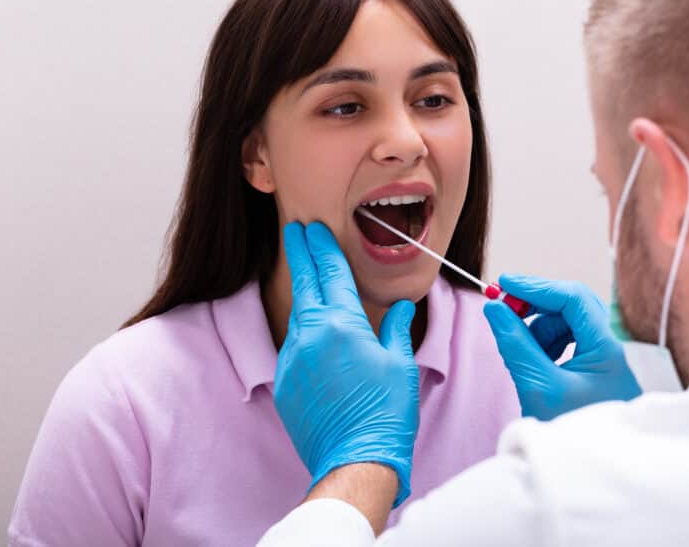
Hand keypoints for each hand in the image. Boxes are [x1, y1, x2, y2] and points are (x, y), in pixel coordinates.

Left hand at [273, 221, 420, 507]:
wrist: (355, 462)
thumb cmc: (386, 413)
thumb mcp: (400, 364)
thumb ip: (397, 328)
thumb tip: (403, 306)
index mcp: (342, 324)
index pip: (330, 272)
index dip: (322, 246)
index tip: (313, 227)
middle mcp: (311, 335)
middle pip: (305, 283)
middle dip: (302, 254)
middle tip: (296, 230)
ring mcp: (293, 359)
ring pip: (298, 315)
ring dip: (303, 292)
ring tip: (308, 276)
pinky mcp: (285, 381)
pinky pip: (294, 346)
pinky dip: (304, 332)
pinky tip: (314, 332)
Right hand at [483, 274, 640, 420]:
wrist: (592, 476)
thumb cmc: (571, 434)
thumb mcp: (537, 386)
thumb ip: (515, 343)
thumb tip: (494, 308)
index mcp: (605, 348)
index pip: (572, 297)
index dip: (536, 286)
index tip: (503, 284)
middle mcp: (608, 348)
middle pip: (571, 306)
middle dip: (535, 305)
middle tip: (504, 310)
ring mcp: (603, 359)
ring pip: (567, 324)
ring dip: (538, 327)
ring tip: (519, 350)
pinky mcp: (593, 371)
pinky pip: (566, 342)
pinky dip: (544, 344)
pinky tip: (531, 361)